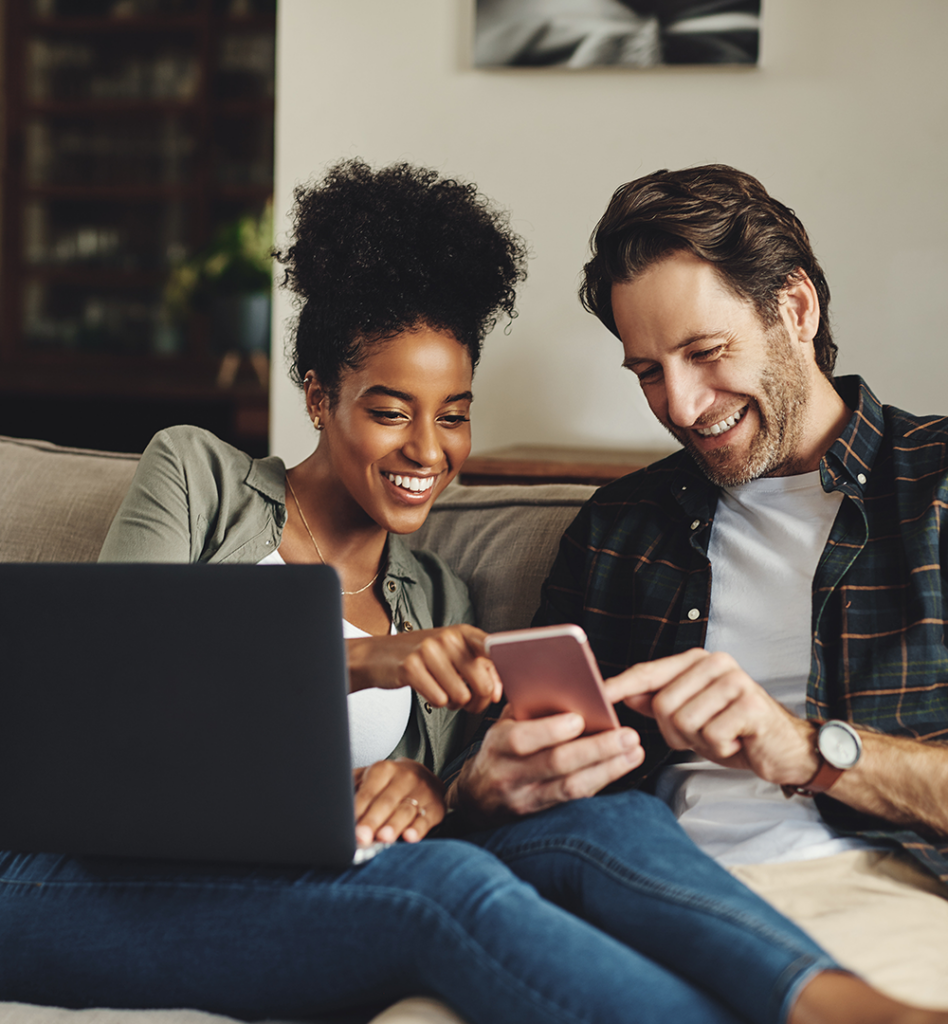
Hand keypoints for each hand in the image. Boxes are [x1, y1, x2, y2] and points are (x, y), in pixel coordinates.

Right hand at [347, 624, 501, 713]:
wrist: (379, 655)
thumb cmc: (424, 657)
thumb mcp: (454, 654)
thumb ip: (481, 669)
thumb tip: (498, 693)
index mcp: (463, 633)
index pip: (494, 650)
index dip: (501, 675)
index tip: (499, 692)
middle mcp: (448, 638)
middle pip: (483, 685)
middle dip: (477, 701)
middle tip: (466, 700)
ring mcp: (428, 651)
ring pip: (461, 697)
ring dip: (454, 703)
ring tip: (442, 691)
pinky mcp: (411, 667)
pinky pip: (439, 700)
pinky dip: (435, 703)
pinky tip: (428, 691)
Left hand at [353, 758, 445, 845]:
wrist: (422, 777)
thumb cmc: (386, 784)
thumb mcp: (368, 779)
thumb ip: (351, 789)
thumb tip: (327, 803)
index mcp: (384, 769)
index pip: (368, 791)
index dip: (358, 809)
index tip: (348, 826)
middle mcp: (404, 777)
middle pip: (386, 801)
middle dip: (373, 820)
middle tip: (362, 836)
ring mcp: (422, 791)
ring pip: (406, 810)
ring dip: (394, 825)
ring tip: (384, 838)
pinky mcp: (435, 807)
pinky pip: (426, 819)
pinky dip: (418, 829)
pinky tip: (410, 837)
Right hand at [451, 705, 643, 823]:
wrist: (477, 797)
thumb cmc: (499, 750)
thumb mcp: (502, 725)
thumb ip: (528, 709)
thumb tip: (564, 685)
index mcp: (497, 745)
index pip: (521, 739)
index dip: (550, 730)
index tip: (579, 719)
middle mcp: (509, 775)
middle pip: (555, 764)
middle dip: (595, 749)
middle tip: (627, 735)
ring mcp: (525, 799)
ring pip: (571, 787)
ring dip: (607, 768)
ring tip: (633, 751)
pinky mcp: (541, 815)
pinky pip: (575, 798)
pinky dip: (601, 781)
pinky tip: (621, 766)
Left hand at [605, 648, 818, 786]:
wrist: (786, 750)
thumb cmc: (735, 731)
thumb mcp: (692, 716)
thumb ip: (658, 701)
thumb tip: (623, 691)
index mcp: (697, 661)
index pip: (649, 673)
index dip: (620, 685)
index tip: (597, 695)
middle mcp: (715, 663)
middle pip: (663, 705)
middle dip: (676, 733)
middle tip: (704, 734)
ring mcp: (735, 681)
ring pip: (684, 722)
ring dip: (700, 742)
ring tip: (723, 736)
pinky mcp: (751, 704)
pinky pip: (711, 736)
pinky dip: (720, 749)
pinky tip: (738, 741)